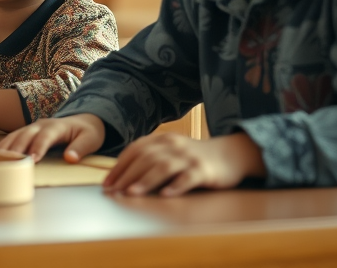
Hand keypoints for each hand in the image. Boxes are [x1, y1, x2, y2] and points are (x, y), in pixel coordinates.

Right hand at [0, 114, 104, 162]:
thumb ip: (80, 148)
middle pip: (26, 135)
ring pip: (15, 135)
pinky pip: (12, 138)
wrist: (84, 120)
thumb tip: (70, 158)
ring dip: (6, 147)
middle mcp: (41, 125)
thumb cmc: (87, 132)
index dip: (38, 147)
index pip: (45, 136)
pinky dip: (3, 146)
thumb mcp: (91, 140)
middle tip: (9, 163)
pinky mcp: (27, 132)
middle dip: (17, 148)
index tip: (32, 160)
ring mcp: (32, 127)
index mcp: (57, 126)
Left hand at [103, 133, 264, 196]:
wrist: (229, 154)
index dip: (119, 166)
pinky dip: (176, 186)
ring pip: (163, 167)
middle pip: (145, 158)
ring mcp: (188, 157)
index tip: (107, 183)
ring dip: (146, 180)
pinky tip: (166, 195)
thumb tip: (122, 176)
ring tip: (132, 193)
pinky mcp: (203, 170)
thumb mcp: (170, 152)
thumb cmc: (193, 158)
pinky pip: (188, 178)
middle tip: (113, 191)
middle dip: (127, 175)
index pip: (135, 150)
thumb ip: (150, 158)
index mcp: (162, 140)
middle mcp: (173, 145)